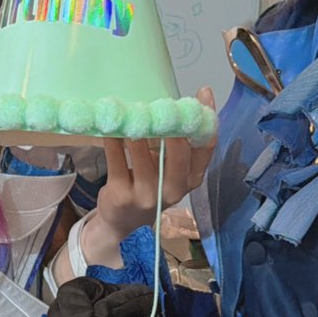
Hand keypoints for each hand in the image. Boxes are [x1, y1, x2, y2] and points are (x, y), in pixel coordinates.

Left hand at [84, 87, 216, 250]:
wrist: (123, 223)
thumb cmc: (149, 186)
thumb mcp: (170, 170)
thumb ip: (177, 145)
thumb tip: (176, 103)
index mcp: (191, 178)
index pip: (206, 148)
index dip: (207, 119)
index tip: (203, 94)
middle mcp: (175, 189)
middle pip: (179, 152)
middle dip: (171, 124)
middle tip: (163, 102)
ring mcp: (148, 195)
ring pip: (143, 154)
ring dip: (137, 128)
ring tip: (132, 107)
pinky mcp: (122, 195)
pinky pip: (117, 161)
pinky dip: (113, 140)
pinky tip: (110, 126)